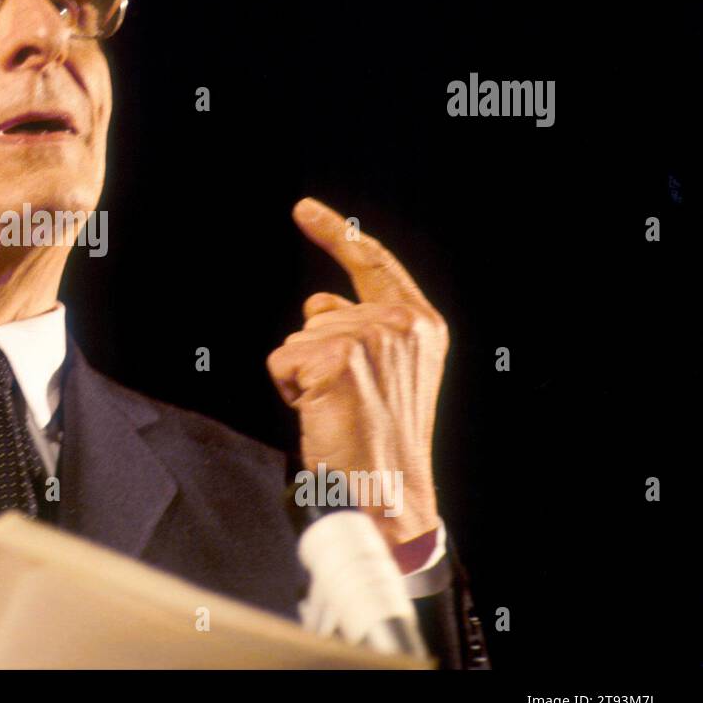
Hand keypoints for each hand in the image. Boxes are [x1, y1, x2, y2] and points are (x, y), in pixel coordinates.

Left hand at [268, 197, 447, 549]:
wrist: (389, 493)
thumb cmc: (382, 443)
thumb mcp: (389, 374)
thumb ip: (363, 330)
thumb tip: (318, 302)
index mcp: (421, 325)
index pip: (373, 264)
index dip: (337, 234)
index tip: (304, 209)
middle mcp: (400, 323)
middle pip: (320, 313)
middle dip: (314, 355)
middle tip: (345, 403)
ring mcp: (369, 338)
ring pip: (297, 340)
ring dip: (302, 377)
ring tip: (337, 412)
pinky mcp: (336, 358)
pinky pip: (281, 361)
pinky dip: (288, 390)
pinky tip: (320, 414)